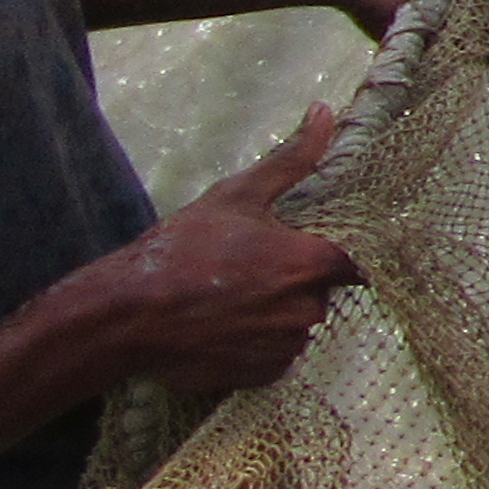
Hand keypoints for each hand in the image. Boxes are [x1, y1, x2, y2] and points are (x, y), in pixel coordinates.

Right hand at [71, 107, 367, 395]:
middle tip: (250, 265)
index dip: (344, 250)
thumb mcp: (237, 196)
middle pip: (322, 290)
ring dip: (275, 310)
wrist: (127, 316)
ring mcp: (286, 347)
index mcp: (310, 264)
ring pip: (297, 322)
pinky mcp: (264, 376)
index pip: (361, 260)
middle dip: (295, 277)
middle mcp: (308, 310)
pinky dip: (257, 340)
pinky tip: (223, 323)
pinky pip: (277, 354)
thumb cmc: (182, 250)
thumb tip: (325, 112)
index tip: (321, 245)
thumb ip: (292, 159)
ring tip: (229, 295)